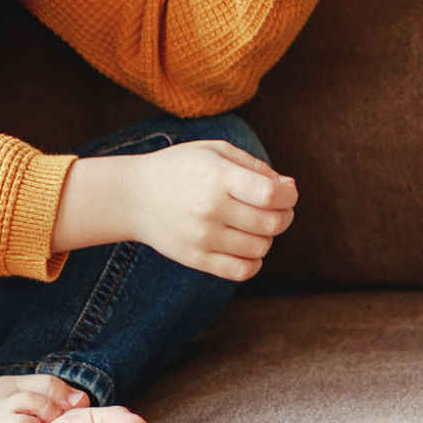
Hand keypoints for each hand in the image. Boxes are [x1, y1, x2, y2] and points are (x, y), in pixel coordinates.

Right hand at [50, 136, 297, 281]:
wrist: (133, 196)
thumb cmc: (181, 168)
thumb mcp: (216, 152)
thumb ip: (256, 167)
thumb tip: (290, 188)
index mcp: (217, 177)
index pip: (271, 195)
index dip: (289, 196)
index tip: (286, 193)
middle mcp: (210, 209)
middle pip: (271, 224)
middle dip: (284, 216)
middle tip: (276, 209)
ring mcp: (202, 237)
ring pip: (260, 248)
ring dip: (267, 237)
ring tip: (255, 224)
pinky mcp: (196, 259)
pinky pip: (241, 270)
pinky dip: (253, 261)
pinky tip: (246, 246)